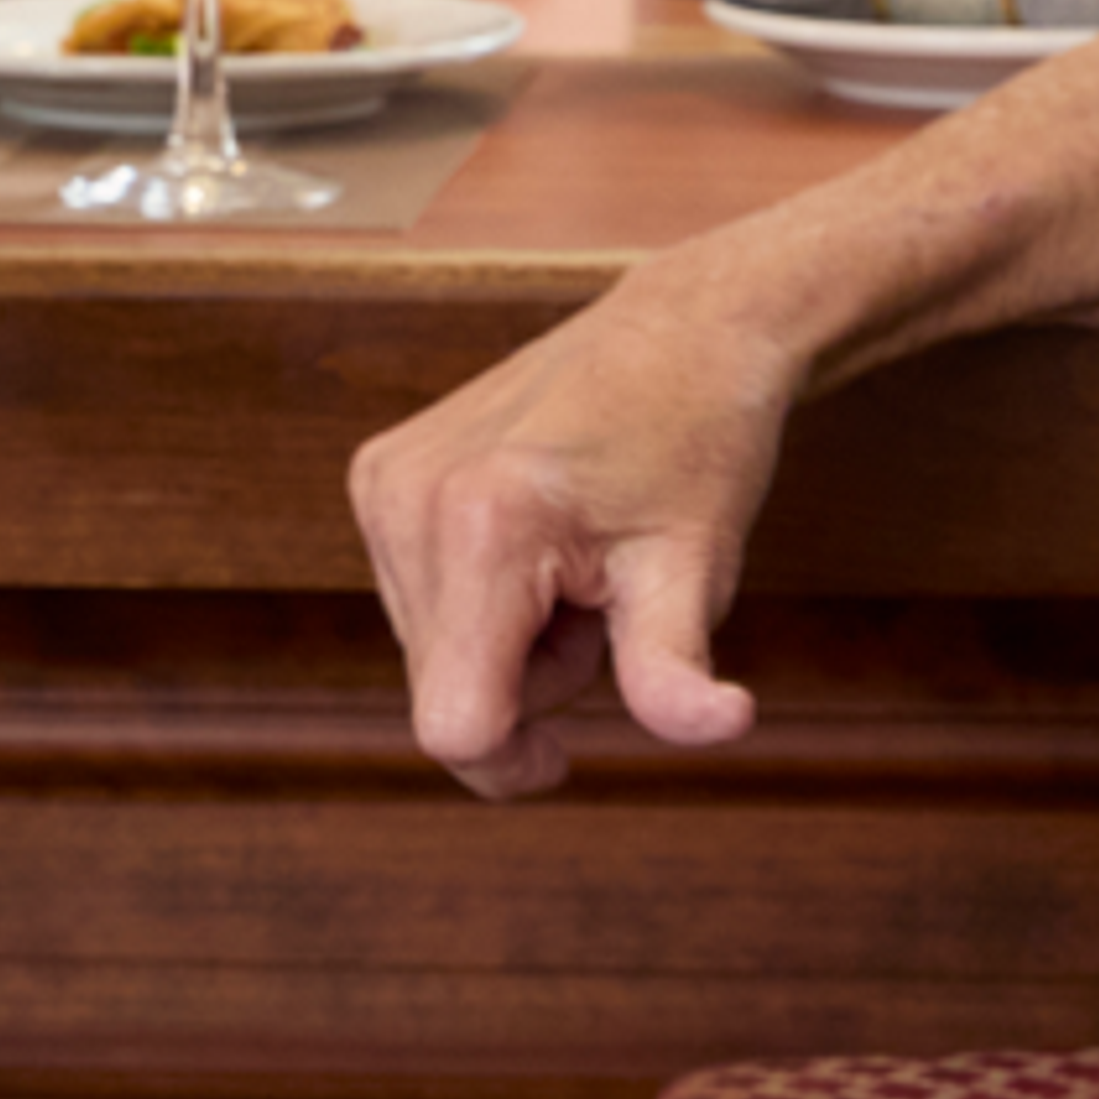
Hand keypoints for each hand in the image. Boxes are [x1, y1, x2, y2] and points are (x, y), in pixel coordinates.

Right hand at [347, 265, 795, 800]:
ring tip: (571, 561)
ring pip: (429, 654)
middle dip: (525, 682)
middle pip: (443, 693)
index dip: (512, 765)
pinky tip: (533, 537)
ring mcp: (385, 479)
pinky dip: (479, 598)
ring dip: (505, 641)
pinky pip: (418, 600)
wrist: (676, 333)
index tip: (565, 755)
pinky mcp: (378, 470)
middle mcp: (411, 497)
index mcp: (484, 524)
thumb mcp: (696, 569)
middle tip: (597, 599)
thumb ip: (678, 671)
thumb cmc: (695, 446)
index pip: (453, 725)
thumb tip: (720, 727)